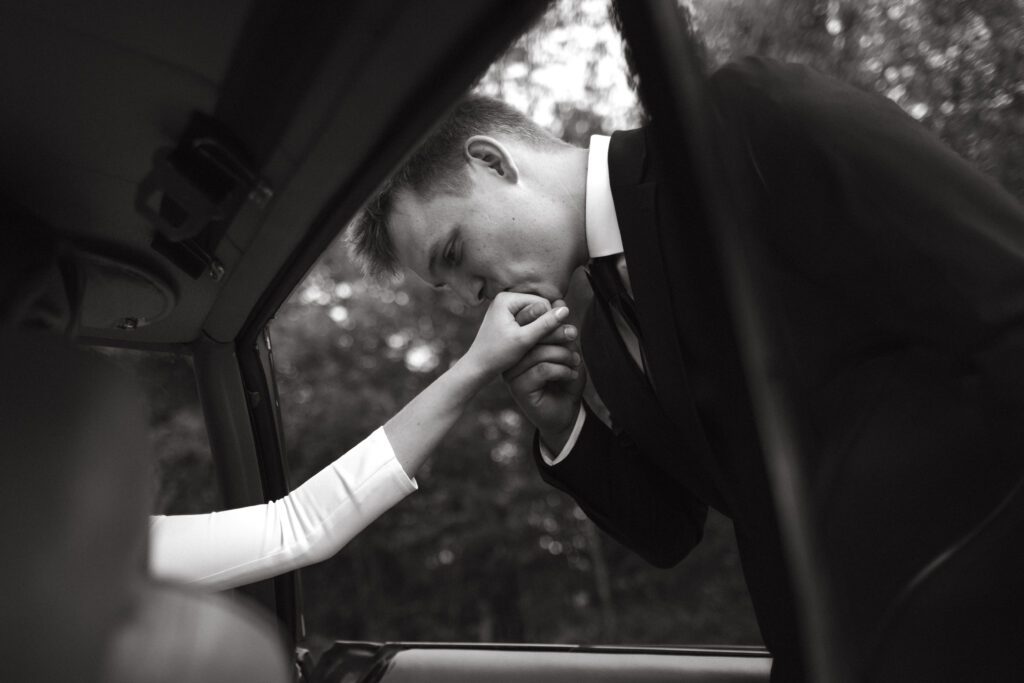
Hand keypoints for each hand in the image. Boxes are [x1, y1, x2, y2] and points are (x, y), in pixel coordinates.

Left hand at [464, 292, 570, 376]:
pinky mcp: (506, 318)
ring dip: (537, 330)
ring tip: (532, 346)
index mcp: (506, 298)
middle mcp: (505, 298)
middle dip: (542, 325)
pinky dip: (530, 332)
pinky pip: (527, 321)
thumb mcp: (524, 340)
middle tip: (537, 344)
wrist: (478, 368)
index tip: (541, 340)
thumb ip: (545, 324)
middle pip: (538, 308)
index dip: (547, 322)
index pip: (542, 303)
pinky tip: (527, 345)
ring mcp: (505, 308)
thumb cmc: (498, 355)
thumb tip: (565, 310)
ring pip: (534, 316)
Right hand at [503, 299, 585, 452]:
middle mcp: (511, 358)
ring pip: (539, 352)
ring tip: (575, 362)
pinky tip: (571, 375)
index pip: (528, 324)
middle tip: (574, 336)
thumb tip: (558, 300)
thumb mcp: (565, 349)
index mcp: (519, 345)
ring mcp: (512, 374)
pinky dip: (562, 370)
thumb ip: (560, 328)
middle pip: (532, 336)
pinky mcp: (519, 388)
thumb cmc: (564, 380)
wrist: (565, 413)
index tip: (568, 326)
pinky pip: (542, 369)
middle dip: (558, 333)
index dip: (548, 319)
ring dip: (563, 355)